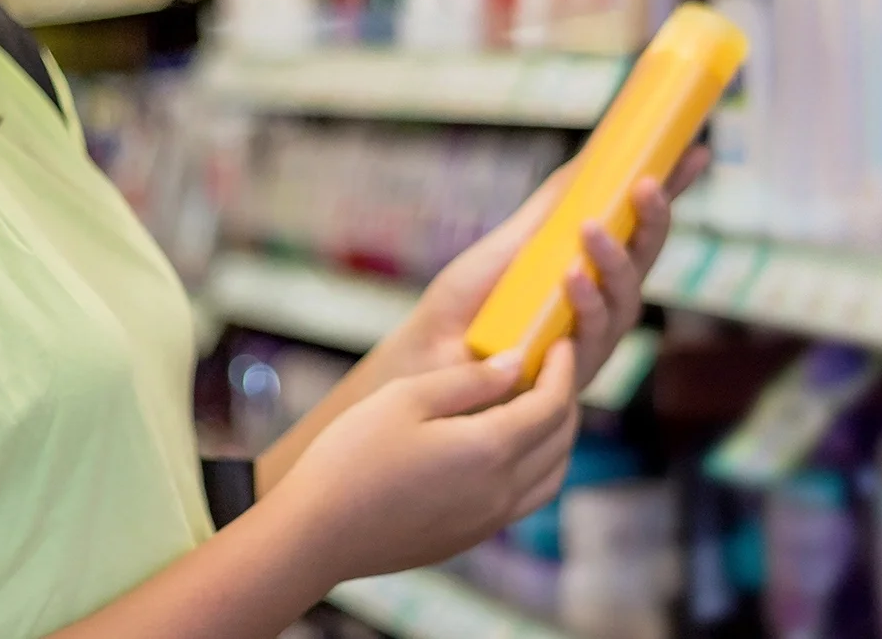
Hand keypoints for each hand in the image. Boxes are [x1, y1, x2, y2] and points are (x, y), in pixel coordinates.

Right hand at [268, 341, 581, 581]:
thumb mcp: (406, 398)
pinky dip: (538, 468)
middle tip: (553, 367)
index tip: (561, 343)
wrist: (316, 534)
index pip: (552, 404)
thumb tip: (517, 363)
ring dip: (557, 437)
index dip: (563, 369)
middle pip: (560, 439)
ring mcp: (489, 520)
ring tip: (540, 405)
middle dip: (565, 397)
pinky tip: (512, 449)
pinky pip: (527, 500)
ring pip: (552, 475)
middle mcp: (501, 491)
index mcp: (490, 449)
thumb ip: (469, 379)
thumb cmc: (352, 457)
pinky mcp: (471, 537)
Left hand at [384, 146, 710, 390]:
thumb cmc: (467, 306)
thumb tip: (592, 156)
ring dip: (614, 261)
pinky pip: (590, 337)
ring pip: (625, 300)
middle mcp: (600, 307)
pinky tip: (572, 277)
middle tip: (647, 185)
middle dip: (654, 222)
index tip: (696, 152)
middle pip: (645, 262)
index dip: (670, 193)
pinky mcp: (569, 376)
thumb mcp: (511, 242)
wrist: (426, 361)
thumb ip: (552, 208)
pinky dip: (585, 303)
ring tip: (591, 229)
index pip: (640, 229)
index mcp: (593, 271)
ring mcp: (588, 342)